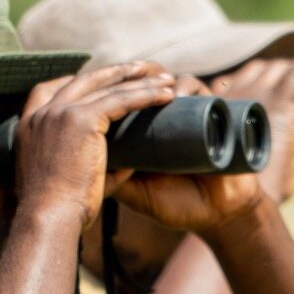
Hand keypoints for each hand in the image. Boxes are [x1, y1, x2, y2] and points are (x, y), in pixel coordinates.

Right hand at [13, 62, 180, 228]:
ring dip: (136, 80)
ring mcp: (59, 113)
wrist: (47, 218)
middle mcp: (40, 115)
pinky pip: (119, 99)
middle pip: (80, 80)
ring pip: (104, 87)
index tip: (95, 83)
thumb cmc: (56, 211)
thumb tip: (129, 162)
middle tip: (138, 69)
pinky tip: (164, 95)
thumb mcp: (65, 181)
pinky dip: (145, 95)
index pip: (45, 91)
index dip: (71, 83)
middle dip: (112, 72)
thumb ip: (92, 166)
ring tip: (162, 78)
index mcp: (27, 128)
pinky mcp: (81, 119)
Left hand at [107, 73, 265, 235]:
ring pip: (167, 81)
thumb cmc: (175, 205)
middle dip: (127, 79)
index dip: (108, 92)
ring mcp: (189, 114)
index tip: (91, 96)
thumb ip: (110, 181)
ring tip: (143, 88)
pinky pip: (199, 91)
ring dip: (154, 78)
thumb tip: (76, 166)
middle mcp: (165, 117)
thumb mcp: (135, 193)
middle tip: (112, 87)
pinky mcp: (214, 114)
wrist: (216, 214)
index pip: (123, 99)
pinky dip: (186, 88)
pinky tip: (174, 95)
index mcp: (144, 130)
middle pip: (142, 83)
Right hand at [209, 38, 293, 203]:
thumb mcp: (254, 165)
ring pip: (279, 67)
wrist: (237, 203)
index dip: (262, 83)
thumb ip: (276, 154)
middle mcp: (234, 95)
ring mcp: (255, 95)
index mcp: (221, 108)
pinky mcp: (277, 102)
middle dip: (281, 75)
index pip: (240, 81)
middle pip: (260, 70)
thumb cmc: (242, 191)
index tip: (280, 96)